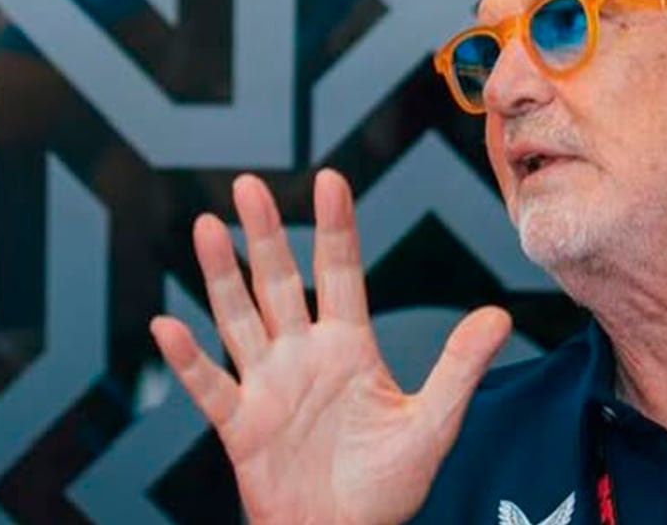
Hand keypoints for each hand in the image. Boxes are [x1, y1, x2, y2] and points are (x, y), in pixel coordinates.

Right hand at [149, 170, 511, 524]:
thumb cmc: (386, 486)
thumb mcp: (432, 424)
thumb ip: (458, 367)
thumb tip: (499, 315)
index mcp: (348, 347)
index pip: (339, 272)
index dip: (335, 227)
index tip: (331, 179)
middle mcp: (302, 355)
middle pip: (279, 281)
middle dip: (264, 233)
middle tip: (250, 183)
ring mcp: (267, 385)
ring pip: (239, 318)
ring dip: (221, 275)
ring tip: (205, 227)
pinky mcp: (241, 424)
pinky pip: (210, 387)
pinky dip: (188, 359)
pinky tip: (168, 326)